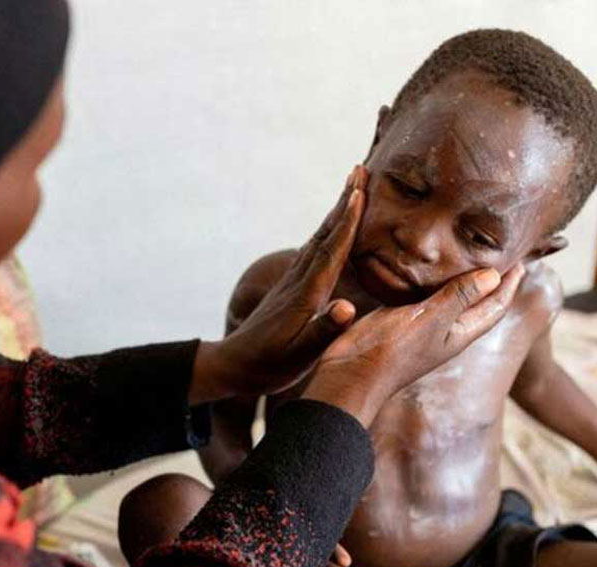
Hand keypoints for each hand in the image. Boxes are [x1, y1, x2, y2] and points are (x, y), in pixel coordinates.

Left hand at [191, 166, 368, 401]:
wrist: (236, 366)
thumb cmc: (270, 366)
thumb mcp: (300, 356)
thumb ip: (323, 332)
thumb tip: (346, 307)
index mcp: (306, 295)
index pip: (331, 251)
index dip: (347, 221)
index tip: (360, 192)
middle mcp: (300, 281)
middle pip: (326, 234)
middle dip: (345, 202)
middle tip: (360, 170)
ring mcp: (294, 282)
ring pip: (320, 238)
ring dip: (338, 212)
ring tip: (353, 188)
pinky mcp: (292, 287)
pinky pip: (315, 250)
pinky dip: (330, 232)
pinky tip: (334, 228)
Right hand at [304, 263, 525, 426]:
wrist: (351, 375)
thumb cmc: (392, 351)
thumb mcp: (429, 320)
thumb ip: (458, 297)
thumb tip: (494, 275)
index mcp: (459, 333)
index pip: (494, 306)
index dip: (510, 283)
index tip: (521, 258)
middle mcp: (444, 330)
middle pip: (477, 301)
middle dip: (491, 280)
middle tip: (499, 251)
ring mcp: (421, 326)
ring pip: (450, 297)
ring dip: (461, 278)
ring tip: (467, 253)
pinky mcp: (399, 320)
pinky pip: (424, 296)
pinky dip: (431, 280)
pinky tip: (425, 267)